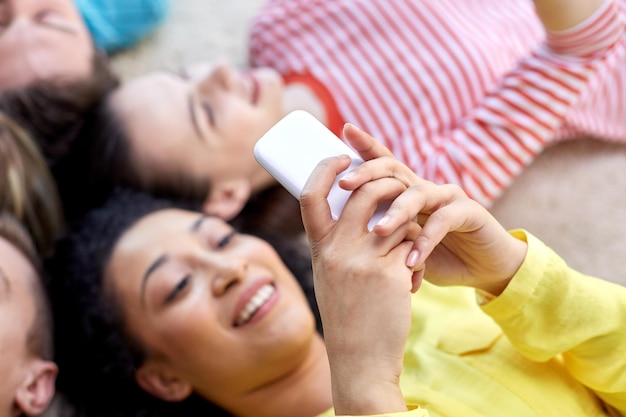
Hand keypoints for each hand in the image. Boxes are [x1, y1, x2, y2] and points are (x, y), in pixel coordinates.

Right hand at [300, 154, 415, 414]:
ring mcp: (362, 261)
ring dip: (410, 227)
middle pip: (363, 192)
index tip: (342, 156)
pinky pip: (413, 245)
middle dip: (386, 182)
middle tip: (398, 185)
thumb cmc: (347, 315)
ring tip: (407, 252)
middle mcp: (336, 250)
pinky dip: (417, 257)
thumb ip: (338, 244)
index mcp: (318, 249)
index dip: (326, 168)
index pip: (311, 194)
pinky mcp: (390, 273)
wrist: (359, 360)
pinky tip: (412, 281)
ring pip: (396, 217)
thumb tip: (357, 208)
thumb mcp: (329, 275)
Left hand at [340, 124, 527, 295]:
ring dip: (396, 212)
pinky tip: (413, 259)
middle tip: (345, 184)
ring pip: (417, 194)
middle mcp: (426, 188)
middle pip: (394, 170)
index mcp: (407, 191)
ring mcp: (449, 197)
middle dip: (368, 174)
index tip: (345, 130)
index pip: (384, 163)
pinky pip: (444, 219)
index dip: (366, 145)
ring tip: (378, 232)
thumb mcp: (402, 246)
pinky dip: (427, 239)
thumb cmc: (437, 257)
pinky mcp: (470, 212)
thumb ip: (382, 235)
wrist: (483, 269)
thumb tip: (342, 234)